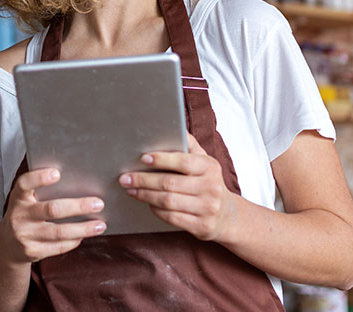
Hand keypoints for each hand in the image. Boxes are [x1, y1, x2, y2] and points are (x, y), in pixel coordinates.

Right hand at [0, 168, 106, 263]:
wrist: (7, 246)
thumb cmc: (25, 216)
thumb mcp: (25, 201)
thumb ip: (42, 192)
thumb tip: (79, 183)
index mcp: (18, 198)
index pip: (25, 184)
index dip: (39, 178)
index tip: (57, 173)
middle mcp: (19, 216)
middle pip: (52, 209)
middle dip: (78, 206)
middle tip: (98, 203)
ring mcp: (24, 235)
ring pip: (59, 232)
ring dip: (83, 228)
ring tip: (100, 225)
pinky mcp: (31, 252)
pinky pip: (58, 246)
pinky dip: (74, 241)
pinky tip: (84, 236)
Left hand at [119, 133, 236, 241]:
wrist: (226, 214)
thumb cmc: (208, 182)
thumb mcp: (204, 161)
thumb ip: (190, 145)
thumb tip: (174, 126)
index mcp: (210, 167)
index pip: (183, 162)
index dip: (161, 160)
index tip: (143, 158)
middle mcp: (211, 187)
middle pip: (170, 183)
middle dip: (144, 180)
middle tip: (126, 178)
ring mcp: (207, 208)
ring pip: (168, 201)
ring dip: (145, 195)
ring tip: (131, 190)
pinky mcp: (201, 226)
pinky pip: (172, 217)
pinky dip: (156, 210)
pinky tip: (147, 203)